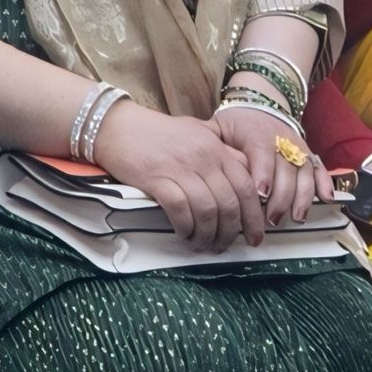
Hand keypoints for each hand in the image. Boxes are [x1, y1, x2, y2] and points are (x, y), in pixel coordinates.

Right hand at [98, 106, 259, 251]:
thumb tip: (245, 175)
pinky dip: (185, 228)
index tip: (254, 235)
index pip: (247, 186)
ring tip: (202, 245)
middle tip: (223, 246)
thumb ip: (222, 152)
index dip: (253, 216)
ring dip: (207, 235)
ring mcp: (181, 167)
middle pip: (229, 203)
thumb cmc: (156, 133)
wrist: (117, 125)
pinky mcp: (158, 178)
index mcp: (216, 147)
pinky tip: (184, 234)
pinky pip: (181, 210)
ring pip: (208, 211)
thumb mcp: (197, 133)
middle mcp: (204, 157)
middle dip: (230, 233)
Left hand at [209, 108, 331, 237]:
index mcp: (256, 133)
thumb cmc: (237, 123)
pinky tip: (325, 199)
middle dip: (281, 196)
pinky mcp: (308, 153)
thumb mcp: (221, 129)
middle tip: (271, 218)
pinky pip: (319, 168)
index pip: (262, 153)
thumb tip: (198, 165)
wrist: (260, 102)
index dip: (263, 174)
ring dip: (302, 196)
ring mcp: (297, 146)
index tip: (260, 194)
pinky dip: (324, 183)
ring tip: (295, 217)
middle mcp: (281, 138)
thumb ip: (213, 147)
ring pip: (304, 171)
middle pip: (286, 168)